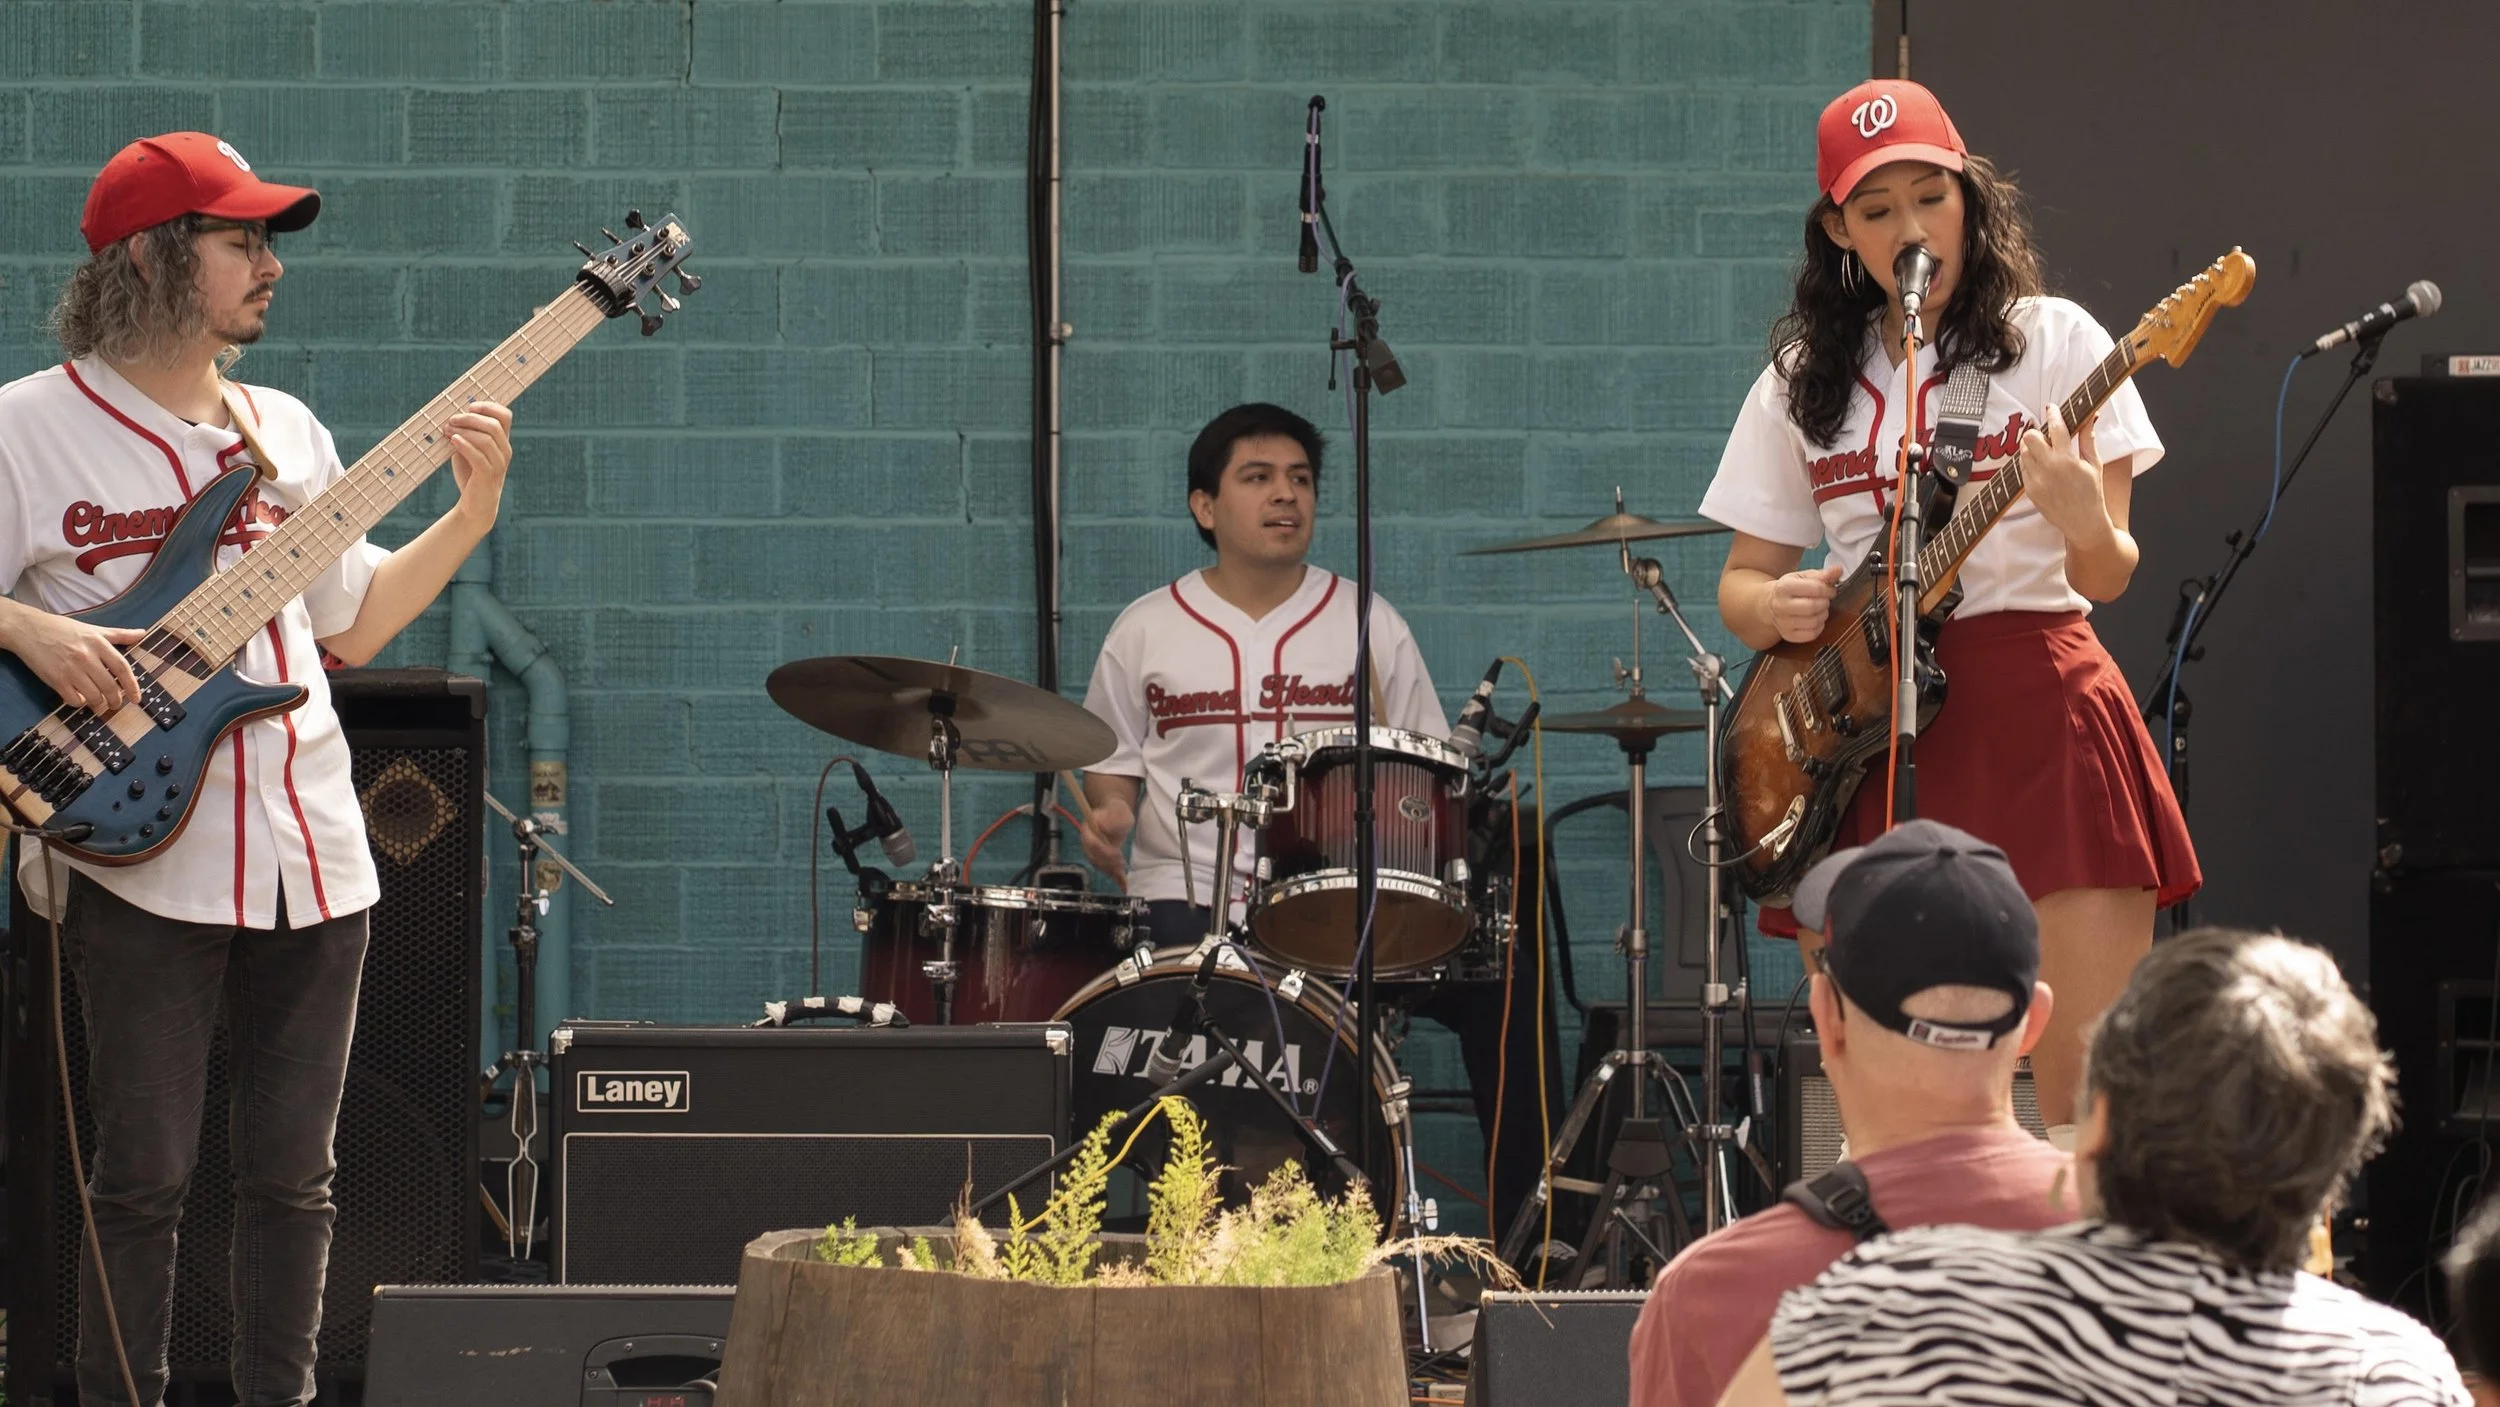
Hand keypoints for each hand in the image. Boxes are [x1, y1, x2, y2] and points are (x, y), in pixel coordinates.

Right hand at [0, 605, 145, 711]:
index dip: (132, 686)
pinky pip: (74, 699)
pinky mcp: (55, 679)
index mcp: (98, 643)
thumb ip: (119, 634)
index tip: (136, 699)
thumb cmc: (63, 629)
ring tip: (99, 703)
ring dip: (99, 703)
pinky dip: (79, 703)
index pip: (122, 668)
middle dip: (116, 700)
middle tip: (116, 704)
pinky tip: (79, 699)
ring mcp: (70, 669)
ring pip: (93, 696)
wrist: (28, 629)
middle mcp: (86, 656)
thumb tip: (143, 634)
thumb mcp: (93, 629)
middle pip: (109, 686)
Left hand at [445, 400, 513, 531]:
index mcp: (502, 442)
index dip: (489, 407)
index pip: (505, 416)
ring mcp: (499, 464)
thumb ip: (465, 435)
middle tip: (451, 419)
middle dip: (470, 418)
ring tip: (447, 430)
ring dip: (464, 431)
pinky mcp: (488, 476)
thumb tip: (451, 417)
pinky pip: (479, 456)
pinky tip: (453, 440)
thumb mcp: (468, 450)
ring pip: (486, 439)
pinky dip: (465, 445)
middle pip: (493, 425)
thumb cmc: (471, 475)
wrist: (476, 505)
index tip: (469, 406)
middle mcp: (505, 451)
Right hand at [1078, 797, 1133, 889]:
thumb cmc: (1117, 812)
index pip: (1092, 844)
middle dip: (1108, 862)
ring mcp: (1092, 851)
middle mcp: (1086, 841)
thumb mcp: (1119, 810)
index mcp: (1088, 828)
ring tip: (1122, 869)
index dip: (1103, 850)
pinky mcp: (1100, 857)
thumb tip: (1102, 826)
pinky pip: (1105, 869)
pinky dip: (1115, 878)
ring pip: (1098, 865)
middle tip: (1122, 862)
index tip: (1117, 852)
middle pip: (1093, 857)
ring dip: (1111, 869)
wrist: (1115, 814)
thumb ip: (1112, 817)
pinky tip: (1124, 886)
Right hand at [1762, 564, 1842, 642]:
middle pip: (1813, 606)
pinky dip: (1819, 627)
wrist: (1770, 603)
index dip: (1828, 590)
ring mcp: (1783, 622)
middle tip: (1824, 600)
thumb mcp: (1803, 577)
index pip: (1815, 589)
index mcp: (1784, 587)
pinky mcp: (1788, 635)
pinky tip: (1815, 619)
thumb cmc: (1790, 589)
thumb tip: (1838, 570)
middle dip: (1825, 603)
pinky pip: (1812, 634)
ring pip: (1814, 621)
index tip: (1830, 590)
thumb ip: (1823, 574)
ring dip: (1823, 615)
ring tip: (1820, 609)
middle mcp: (1780, 606)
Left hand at [2019, 407, 2113, 550]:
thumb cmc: (2092, 492)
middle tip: (2046, 434)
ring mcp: (2035, 480)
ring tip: (2045, 450)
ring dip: (2032, 447)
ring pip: (2022, 452)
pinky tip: (2043, 466)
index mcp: (2067, 460)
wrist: (2083, 523)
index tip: (2051, 407)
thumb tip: (2091, 416)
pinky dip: (2030, 462)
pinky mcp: (2029, 490)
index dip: (2052, 414)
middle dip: (2037, 432)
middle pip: (2029, 437)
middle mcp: (2048, 469)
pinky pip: (2022, 468)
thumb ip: (2088, 439)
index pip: (2055, 429)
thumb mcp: (2094, 464)